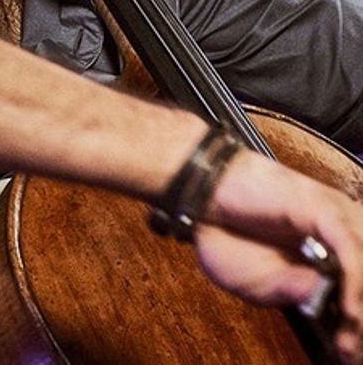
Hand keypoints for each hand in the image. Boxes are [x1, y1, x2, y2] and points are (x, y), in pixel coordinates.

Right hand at [195, 150, 362, 363]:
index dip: (357, 324)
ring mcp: (334, 221)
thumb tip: (326, 299)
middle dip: (362, 320)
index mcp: (326, 258)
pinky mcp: (321, 207)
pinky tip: (349, 311)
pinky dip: (356, 281)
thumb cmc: (225, 237)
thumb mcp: (254, 284)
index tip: (347, 353)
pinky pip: (350, 247)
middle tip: (349, 351)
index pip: (357, 290)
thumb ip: (288, 293)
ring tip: (350, 335)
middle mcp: (339, 238)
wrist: (199, 197)